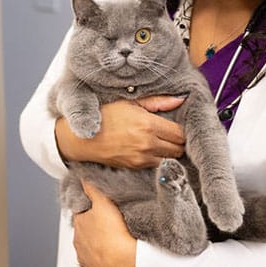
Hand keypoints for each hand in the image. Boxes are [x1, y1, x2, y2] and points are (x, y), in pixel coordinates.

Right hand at [56, 95, 185, 168]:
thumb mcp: (131, 101)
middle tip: (172, 135)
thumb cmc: (106, 115)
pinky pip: (157, 166)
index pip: (180, 133)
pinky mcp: (135, 167)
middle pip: (178, 149)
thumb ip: (158, 101)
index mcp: (148, 124)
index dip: (182, 130)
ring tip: (162, 142)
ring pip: (170, 159)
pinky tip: (151, 149)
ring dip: (170, 152)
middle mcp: (147, 144)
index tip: (177, 126)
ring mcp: (141, 158)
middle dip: (178, 142)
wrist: (83, 137)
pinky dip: (158, 159)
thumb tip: (181, 99)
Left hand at [72, 181, 136, 266]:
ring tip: (114, 241)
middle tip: (111, 224)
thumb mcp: (104, 203)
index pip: (81, 213)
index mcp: (79, 225)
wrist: (125, 262)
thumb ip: (92, 189)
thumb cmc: (114, 233)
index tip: (100, 209)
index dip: (90, 209)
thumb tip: (83, 178)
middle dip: (94, 228)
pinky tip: (114, 257)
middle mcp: (79, 244)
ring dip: (99, 246)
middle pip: (85, 232)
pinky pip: (99, 266)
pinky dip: (105, 262)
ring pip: (91, 250)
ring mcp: (87, 260)